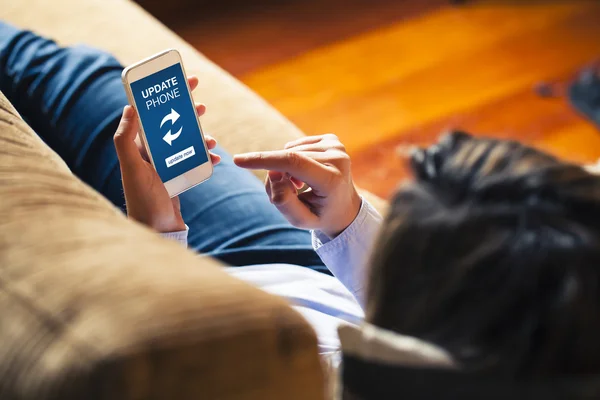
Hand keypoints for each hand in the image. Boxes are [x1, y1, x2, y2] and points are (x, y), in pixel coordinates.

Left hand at [113, 76, 219, 232]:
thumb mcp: (133, 168)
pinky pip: (194, 161)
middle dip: (186, 112)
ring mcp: (165, 165)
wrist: (157, 231)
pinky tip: (215, 159)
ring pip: (186, 141)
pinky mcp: (177, 177)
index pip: (151, 113)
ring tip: (210, 137)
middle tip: (200, 102)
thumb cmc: (143, 201)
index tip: (180, 82)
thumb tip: (129, 107)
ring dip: (199, 136)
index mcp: (138, 147)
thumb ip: (125, 139)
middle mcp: (150, 154)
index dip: (165, 96)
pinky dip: (206, 157)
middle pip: (171, 124)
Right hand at [233, 134, 361, 236]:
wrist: (345, 207)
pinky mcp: (332, 140)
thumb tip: (273, 172)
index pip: (292, 163)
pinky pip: (296, 146)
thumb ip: (283, 201)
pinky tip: (306, 174)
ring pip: (290, 152)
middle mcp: (338, 159)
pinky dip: (294, 160)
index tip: (239, 160)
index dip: (264, 160)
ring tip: (300, 186)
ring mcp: (337, 146)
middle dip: (276, 175)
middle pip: (288, 160)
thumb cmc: (320, 215)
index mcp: (332, 180)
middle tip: (287, 193)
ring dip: (286, 169)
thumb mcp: (300, 220)